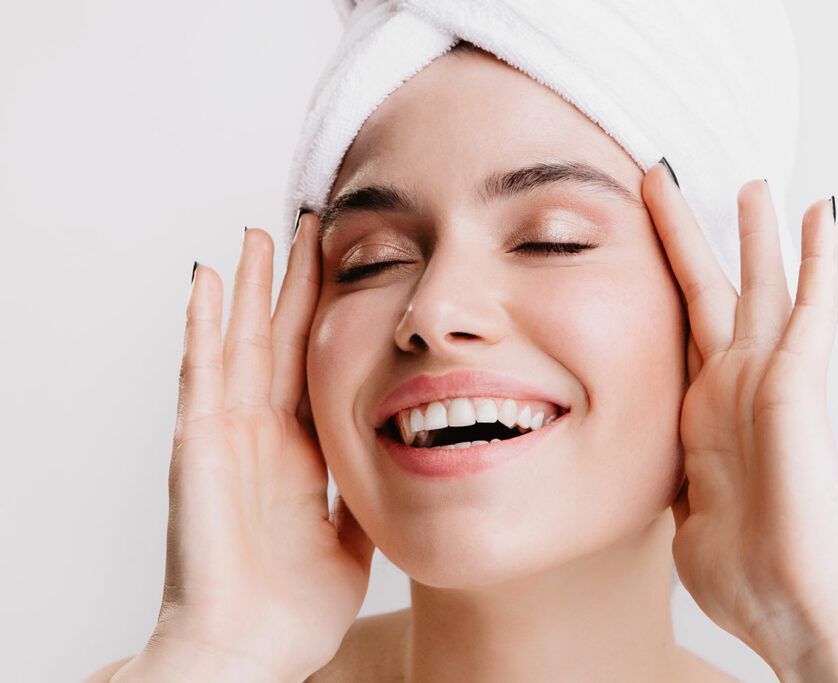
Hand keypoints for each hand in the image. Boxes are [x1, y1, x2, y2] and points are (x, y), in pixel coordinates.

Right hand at [119, 214, 373, 681]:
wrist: (250, 650)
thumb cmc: (291, 607)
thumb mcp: (352, 534)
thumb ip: (368, 492)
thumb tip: (405, 460)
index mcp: (297, 452)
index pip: (313, 366)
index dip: (328, 319)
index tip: (344, 270)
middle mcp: (261, 434)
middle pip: (278, 341)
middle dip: (293, 285)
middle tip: (307, 227)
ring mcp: (227, 435)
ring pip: (238, 342)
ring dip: (247, 288)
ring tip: (259, 234)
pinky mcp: (199, 445)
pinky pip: (200, 373)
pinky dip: (199, 325)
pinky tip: (205, 281)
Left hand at [643, 170, 837, 667]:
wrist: (783, 601)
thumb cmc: (740, 571)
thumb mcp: (684, 509)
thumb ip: (677, 478)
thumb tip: (666, 478)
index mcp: (701, 412)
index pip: (678, 331)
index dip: (661, 286)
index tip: (639, 246)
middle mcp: (732, 387)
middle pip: (711, 292)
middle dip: (691, 236)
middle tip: (672, 180)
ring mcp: (766, 382)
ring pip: (762, 287)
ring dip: (756, 234)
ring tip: (751, 181)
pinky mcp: (797, 385)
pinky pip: (812, 310)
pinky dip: (819, 262)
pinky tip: (820, 215)